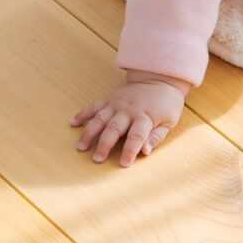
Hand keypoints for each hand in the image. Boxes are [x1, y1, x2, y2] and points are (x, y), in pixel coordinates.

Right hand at [69, 79, 185, 166]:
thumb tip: (145, 151)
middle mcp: (128, 110)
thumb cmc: (166, 105)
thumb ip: (157, 137)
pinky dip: (83, 114)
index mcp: (145, 116)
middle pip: (114, 128)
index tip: (124, 164)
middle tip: (97, 159)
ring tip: (80, 147)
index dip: (130, 150)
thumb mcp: (169, 122)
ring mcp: (117, 104)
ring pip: (100, 118)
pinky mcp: (110, 99)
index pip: (136, 136)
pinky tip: (72, 123)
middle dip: (105, 144)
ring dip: (89, 133)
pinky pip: (94, 106)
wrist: (159, 79)